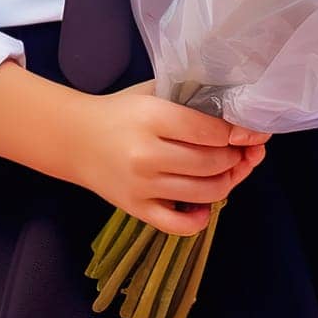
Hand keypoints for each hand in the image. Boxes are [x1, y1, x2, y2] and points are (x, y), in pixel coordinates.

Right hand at [70, 79, 270, 235]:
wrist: (74, 138)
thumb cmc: (119, 111)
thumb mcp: (152, 93)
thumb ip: (190, 98)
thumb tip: (237, 118)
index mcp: (152, 117)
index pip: (210, 131)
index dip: (235, 132)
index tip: (243, 131)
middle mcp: (147, 154)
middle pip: (212, 163)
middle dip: (235, 157)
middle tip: (238, 150)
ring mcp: (141, 186)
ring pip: (205, 193)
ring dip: (226, 182)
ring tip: (226, 171)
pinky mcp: (136, 209)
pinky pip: (179, 225)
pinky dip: (200, 218)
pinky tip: (204, 204)